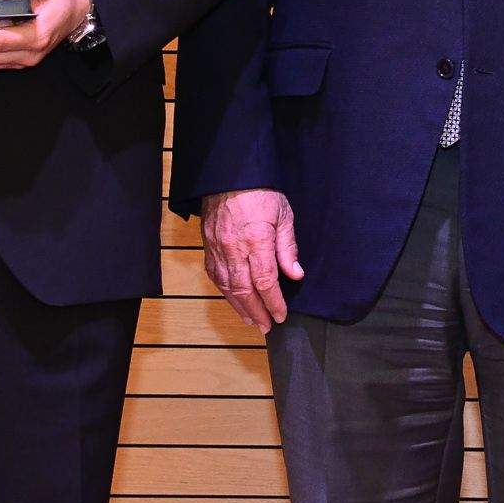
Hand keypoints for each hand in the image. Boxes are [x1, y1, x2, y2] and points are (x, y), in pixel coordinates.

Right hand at [201, 188, 304, 339]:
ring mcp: (218, 249)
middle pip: (244, 290)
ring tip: (250, 320)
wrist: (228, 174)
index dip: (273, 303)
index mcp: (256, 241)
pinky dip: (225, 291)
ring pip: (227, 286)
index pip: (265, 282)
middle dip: (256, 312)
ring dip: (239, 307)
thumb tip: (296, 274)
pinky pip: (215, 275)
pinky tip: (233, 299)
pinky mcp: (208, 246)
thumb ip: (287, 247)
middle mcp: (234, 249)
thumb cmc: (260, 191)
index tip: (280, 316)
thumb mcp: (283, 214)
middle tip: (266, 327)